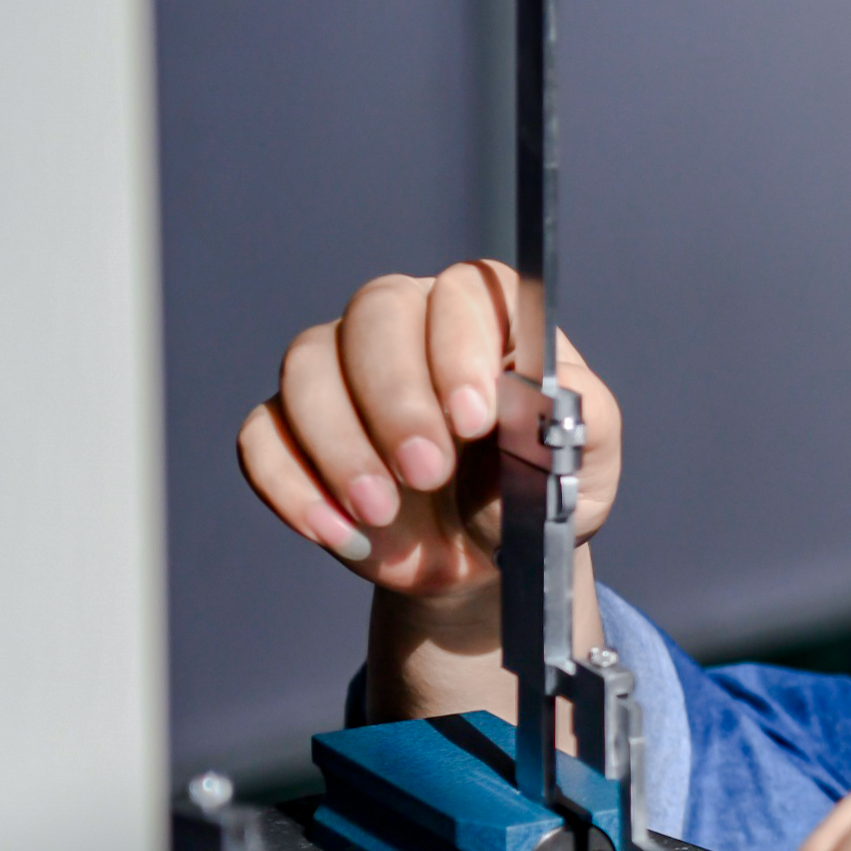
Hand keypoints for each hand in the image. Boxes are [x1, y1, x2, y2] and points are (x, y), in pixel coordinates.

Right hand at [237, 260, 620, 601]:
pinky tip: (341, 532)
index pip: (463, 291)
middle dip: (395, 398)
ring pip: (306, 367)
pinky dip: (292, 486)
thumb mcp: (588, 465)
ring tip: (382, 511)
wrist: (485, 560)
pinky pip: (262, 435)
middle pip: (374, 314)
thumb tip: (546, 394)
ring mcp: (341, 375)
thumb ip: (585, 420)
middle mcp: (407, 328)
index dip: (459, 345)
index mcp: (487, 320)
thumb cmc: (535, 494)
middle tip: (426, 473)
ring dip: (340, 445)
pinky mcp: (293, 430)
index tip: (474, 419)